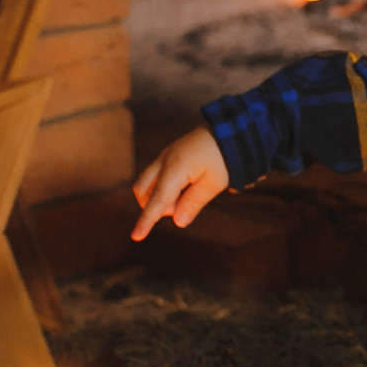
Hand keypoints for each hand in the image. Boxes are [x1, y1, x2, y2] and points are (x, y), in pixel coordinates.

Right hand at [130, 125, 230, 240]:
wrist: (229, 129)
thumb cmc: (224, 157)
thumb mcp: (213, 183)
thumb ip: (193, 203)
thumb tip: (177, 222)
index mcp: (175, 169)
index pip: (157, 201)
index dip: (147, 220)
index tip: (136, 236)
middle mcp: (163, 161)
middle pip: (143, 191)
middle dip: (155, 205)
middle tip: (183, 203)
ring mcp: (164, 155)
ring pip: (146, 183)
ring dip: (158, 196)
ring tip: (187, 192)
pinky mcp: (168, 154)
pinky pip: (156, 174)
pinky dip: (164, 186)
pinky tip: (186, 184)